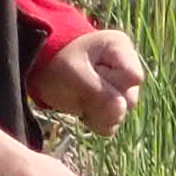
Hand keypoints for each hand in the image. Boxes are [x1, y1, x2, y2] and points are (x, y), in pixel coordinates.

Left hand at [30, 31, 146, 133]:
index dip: (113, 82)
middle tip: (81, 84)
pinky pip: (111, 125)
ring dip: (96, 111)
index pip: (133, 77)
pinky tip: (83, 106)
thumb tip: (121, 111)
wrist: (42, 67)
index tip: (92, 70)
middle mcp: (128, 69)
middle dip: (102, 99)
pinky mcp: (115, 109)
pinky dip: (94, 120)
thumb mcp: (72, 70)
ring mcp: (123, 91)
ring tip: (79, 94)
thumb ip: (98, 90)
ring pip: (120, 115)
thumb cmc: (57, 59)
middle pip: (129, 99)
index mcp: (121, 49)